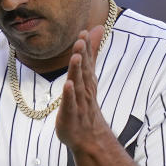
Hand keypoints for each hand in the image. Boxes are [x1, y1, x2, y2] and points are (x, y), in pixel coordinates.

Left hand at [55, 25, 109, 151]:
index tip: (83, 32)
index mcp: (87, 81)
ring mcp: (78, 103)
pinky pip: (70, 104)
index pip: (87, 62)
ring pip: (77, 85)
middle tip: (80, 40)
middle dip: (82, 55)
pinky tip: (68, 85)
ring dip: (76, 72)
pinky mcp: (70, 115)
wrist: (89, 137)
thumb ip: (92, 53)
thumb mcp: (88, 76)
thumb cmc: (85, 104)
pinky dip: (69, 95)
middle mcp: (84, 90)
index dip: (86, 47)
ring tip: (76, 57)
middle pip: (83, 71)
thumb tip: (97, 28)